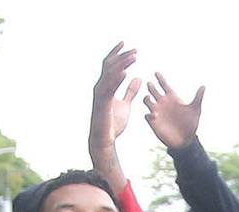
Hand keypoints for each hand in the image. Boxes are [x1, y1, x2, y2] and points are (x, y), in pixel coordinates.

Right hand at [89, 43, 140, 181]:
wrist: (105, 140)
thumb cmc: (113, 124)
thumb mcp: (126, 104)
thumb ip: (131, 92)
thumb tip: (138, 78)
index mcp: (105, 86)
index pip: (110, 65)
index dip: (117, 54)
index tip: (126, 44)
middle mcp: (100, 87)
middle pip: (110, 66)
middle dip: (123, 57)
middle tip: (136, 51)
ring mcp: (100, 94)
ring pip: (110, 74)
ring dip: (122, 64)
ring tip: (134, 57)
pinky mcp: (102, 103)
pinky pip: (109, 88)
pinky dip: (117, 79)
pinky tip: (125, 72)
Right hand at [143, 72, 204, 150]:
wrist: (185, 140)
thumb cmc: (191, 124)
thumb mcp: (196, 110)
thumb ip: (198, 97)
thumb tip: (203, 86)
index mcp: (172, 98)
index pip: (164, 85)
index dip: (160, 78)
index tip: (156, 72)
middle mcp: (163, 103)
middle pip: (153, 90)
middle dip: (151, 86)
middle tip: (150, 84)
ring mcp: (158, 113)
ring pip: (147, 101)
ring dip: (146, 99)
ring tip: (149, 99)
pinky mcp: (154, 123)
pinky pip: (147, 116)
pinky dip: (148, 114)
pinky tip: (154, 115)